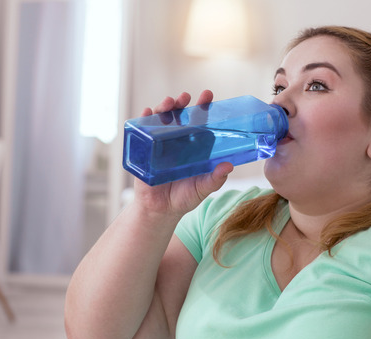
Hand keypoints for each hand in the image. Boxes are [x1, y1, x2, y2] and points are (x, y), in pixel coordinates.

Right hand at [133, 90, 233, 216]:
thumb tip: (228, 166)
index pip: (199, 121)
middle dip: (181, 102)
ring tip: (169, 103)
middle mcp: (177, 141)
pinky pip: (143, 131)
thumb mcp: (202, 189)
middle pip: (179, 115)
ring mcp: (160, 143)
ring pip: (162, 119)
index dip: (203, 106)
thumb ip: (215, 179)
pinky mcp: (145, 150)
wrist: (160, 210)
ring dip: (164, 107)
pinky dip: (144, 119)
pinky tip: (148, 112)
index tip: (207, 95)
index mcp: (193, 145)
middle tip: (185, 97)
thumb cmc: (183, 198)